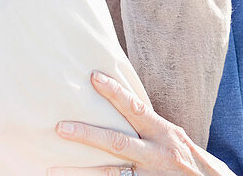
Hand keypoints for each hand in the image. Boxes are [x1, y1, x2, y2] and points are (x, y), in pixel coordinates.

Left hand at [49, 72, 234, 175]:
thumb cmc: (191, 159)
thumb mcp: (175, 137)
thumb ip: (150, 125)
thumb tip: (125, 103)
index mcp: (164, 133)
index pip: (136, 108)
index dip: (115, 92)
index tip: (93, 77)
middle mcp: (156, 153)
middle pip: (116, 142)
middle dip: (86, 134)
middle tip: (59, 127)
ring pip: (109, 173)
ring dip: (79, 171)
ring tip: (52, 168)